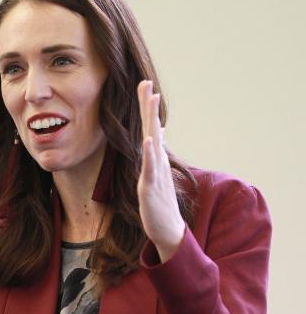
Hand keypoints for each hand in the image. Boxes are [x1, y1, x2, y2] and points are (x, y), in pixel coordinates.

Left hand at [137, 80, 184, 262]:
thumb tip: (156, 133)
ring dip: (152, 121)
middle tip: (146, 83)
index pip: (150, 128)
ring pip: (153, 143)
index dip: (147, 107)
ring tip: (151, 101)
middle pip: (152, 128)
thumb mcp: (154, 174)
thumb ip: (154, 153)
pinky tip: (149, 140)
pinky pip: (151, 169)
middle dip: (148, 106)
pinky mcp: (151, 188)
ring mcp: (155, 173)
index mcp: (154, 158)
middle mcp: (156, 161)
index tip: (144, 85)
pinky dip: (150, 153)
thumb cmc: (160, 203)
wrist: (168, 231)